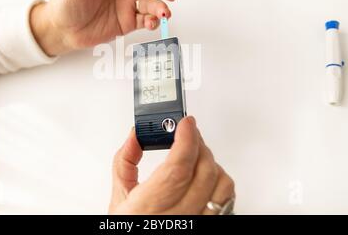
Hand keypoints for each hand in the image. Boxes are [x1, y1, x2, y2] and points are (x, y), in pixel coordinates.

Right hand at [109, 116, 234, 214]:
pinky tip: (209, 175)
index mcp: (150, 206)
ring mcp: (197, 221)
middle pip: (203, 170)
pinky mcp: (209, 223)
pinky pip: (227, 199)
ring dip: (212, 162)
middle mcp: (178, 216)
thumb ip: (125, 161)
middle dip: (198, 143)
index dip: (186, 140)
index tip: (185, 123)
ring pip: (221, 184)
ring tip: (197, 153)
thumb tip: (136, 135)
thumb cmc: (131, 226)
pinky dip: (221, 180)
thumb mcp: (119, 196)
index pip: (178, 167)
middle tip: (188, 132)